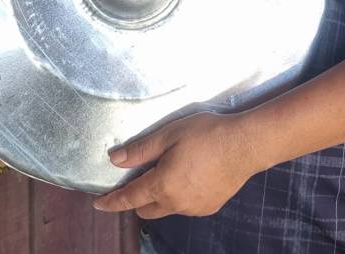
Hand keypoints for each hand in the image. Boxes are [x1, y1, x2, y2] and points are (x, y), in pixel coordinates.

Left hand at [93, 112, 258, 218]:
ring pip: (167, 208)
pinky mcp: (210, 207)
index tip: (99, 204)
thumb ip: (140, 150)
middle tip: (140, 177)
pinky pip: (186, 206)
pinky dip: (180, 196)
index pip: (129, 198)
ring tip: (171, 170)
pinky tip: (191, 175)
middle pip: (146, 209)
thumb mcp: (169, 135)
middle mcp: (176, 203)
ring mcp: (194, 208)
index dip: (112, 201)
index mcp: (162, 185)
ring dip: (161, 197)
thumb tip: (115, 160)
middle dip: (137, 198)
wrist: (245, 144)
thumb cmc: (207, 135)